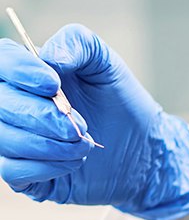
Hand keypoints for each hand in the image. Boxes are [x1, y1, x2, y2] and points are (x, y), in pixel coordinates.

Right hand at [0, 24, 188, 217]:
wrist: (143, 149)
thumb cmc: (120, 103)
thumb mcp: (105, 63)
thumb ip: (77, 44)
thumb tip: (50, 58)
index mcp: (25, 73)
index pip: (1, 62)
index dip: (20, 71)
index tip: (53, 84)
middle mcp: (13, 104)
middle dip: (42, 115)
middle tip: (80, 123)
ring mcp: (16, 140)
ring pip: (3, 138)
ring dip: (49, 144)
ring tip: (84, 143)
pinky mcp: (26, 175)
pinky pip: (12, 171)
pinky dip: (44, 167)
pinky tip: (74, 162)